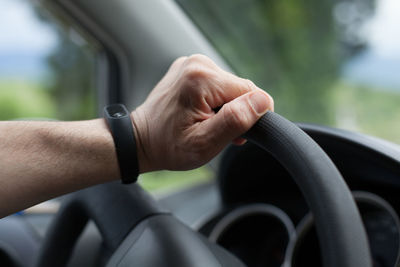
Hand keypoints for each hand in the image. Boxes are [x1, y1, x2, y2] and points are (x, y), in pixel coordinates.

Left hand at [131, 54, 273, 172]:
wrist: (140, 140)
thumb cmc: (169, 146)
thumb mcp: (204, 142)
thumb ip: (235, 120)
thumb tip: (263, 101)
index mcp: (202, 78)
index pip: (251, 91)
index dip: (251, 115)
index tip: (235, 134)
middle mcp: (197, 63)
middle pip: (240, 88)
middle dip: (237, 112)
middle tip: (217, 133)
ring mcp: (192, 63)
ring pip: (230, 87)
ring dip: (226, 108)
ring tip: (206, 124)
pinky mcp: (190, 68)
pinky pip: (217, 84)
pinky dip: (216, 101)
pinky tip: (201, 114)